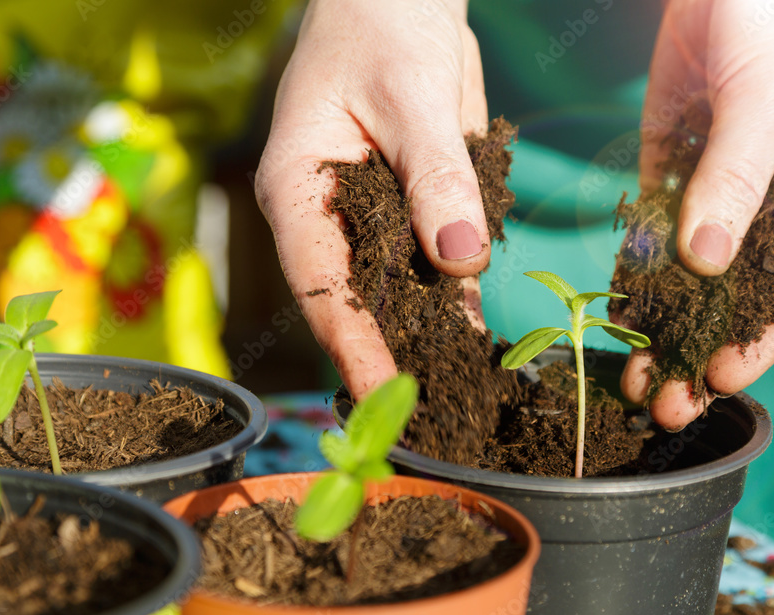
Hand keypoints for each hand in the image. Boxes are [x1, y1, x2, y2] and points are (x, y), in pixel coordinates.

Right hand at [256, 0, 489, 398]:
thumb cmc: (384, 24)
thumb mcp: (414, 94)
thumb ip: (438, 176)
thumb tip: (460, 262)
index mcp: (296, 189)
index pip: (320, 285)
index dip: (351, 347)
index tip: (381, 402)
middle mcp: (324, 215)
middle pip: (352, 302)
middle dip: (389, 358)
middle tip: (429, 417)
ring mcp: (365, 217)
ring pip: (391, 292)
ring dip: (424, 338)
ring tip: (457, 397)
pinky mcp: (404, 210)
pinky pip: (427, 264)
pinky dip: (451, 299)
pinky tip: (477, 339)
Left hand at [622, 0, 773, 428]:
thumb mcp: (769, 102)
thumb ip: (736, 181)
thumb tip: (707, 264)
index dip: (761, 340)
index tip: (719, 381)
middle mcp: (771, 208)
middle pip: (737, 298)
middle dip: (700, 352)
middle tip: (660, 405)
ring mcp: (717, 191)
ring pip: (690, 278)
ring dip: (662, 327)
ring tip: (632, 377)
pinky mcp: (672, 169)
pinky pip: (653, 233)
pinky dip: (638, 274)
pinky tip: (618, 316)